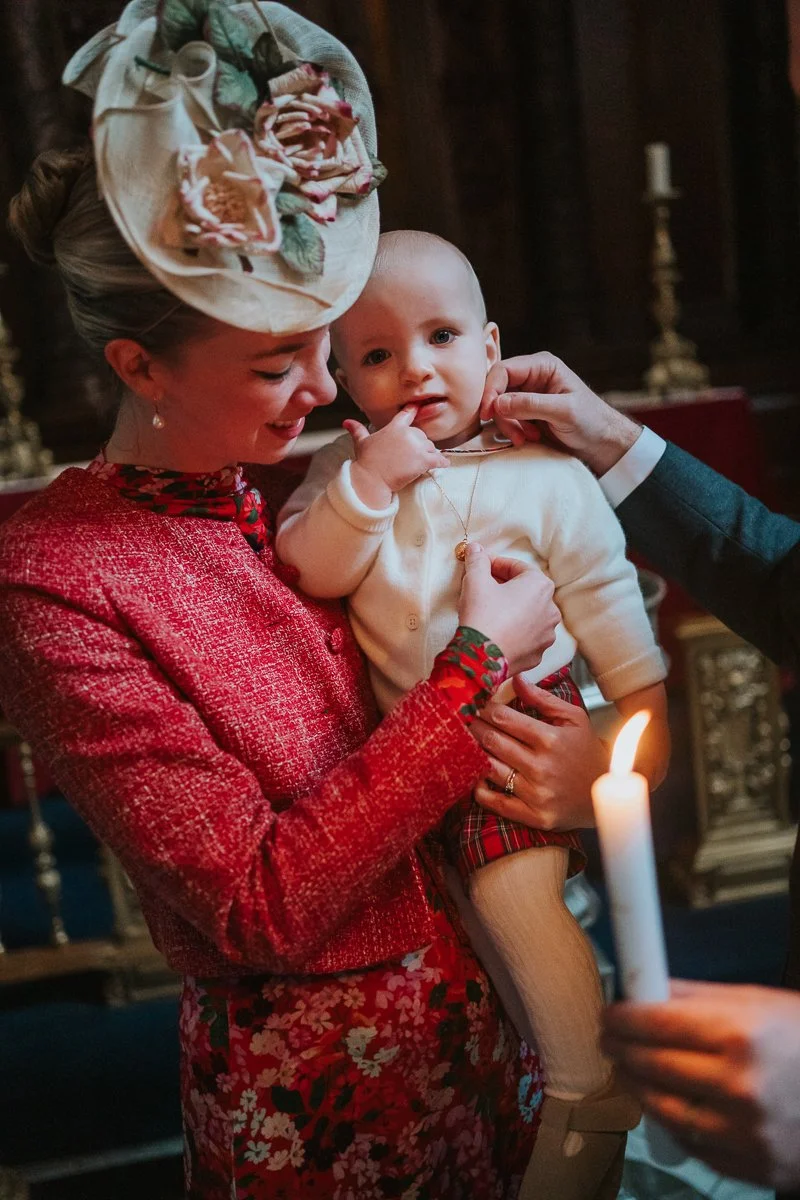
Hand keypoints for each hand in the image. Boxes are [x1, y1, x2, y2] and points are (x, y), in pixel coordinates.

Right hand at [344, 407, 448, 505]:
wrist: (371, 479)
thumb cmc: (366, 462)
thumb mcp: (361, 443)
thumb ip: (357, 430)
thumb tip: (346, 421)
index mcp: (394, 428)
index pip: (407, 414)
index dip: (414, 410)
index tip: (419, 406)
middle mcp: (408, 434)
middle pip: (422, 436)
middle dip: (419, 445)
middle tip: (411, 457)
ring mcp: (417, 447)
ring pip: (431, 448)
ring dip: (428, 455)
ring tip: (420, 464)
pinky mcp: (423, 460)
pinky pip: (439, 460)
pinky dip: (442, 463)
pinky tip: (445, 464)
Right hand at [458, 545, 558, 676]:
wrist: (480, 658)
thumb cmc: (482, 614)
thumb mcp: (475, 580)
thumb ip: (477, 560)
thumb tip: (475, 549)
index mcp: (540, 586)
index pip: (517, 567)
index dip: (496, 565)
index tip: (481, 567)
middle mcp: (551, 609)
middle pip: (525, 591)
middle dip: (505, 587)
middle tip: (483, 589)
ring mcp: (547, 635)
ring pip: (528, 615)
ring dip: (512, 611)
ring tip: (490, 613)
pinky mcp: (538, 655)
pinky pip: (526, 637)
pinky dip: (514, 632)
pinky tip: (497, 633)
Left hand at [471, 675, 606, 827]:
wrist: (608, 793)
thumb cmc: (588, 752)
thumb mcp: (574, 719)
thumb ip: (543, 699)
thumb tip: (516, 679)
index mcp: (551, 739)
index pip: (504, 719)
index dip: (485, 709)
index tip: (475, 704)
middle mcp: (542, 767)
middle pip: (493, 741)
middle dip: (474, 727)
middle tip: (462, 720)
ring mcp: (537, 794)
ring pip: (491, 769)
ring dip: (474, 754)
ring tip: (465, 743)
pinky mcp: (534, 816)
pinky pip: (497, 803)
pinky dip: (481, 790)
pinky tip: (476, 777)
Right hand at [479, 352, 640, 474]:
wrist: (602, 444)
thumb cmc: (591, 422)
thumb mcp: (563, 412)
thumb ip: (531, 405)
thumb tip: (498, 403)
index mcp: (542, 365)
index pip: (504, 370)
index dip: (491, 390)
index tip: (488, 413)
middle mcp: (531, 377)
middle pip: (497, 389)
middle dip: (501, 413)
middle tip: (515, 434)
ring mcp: (526, 395)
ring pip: (499, 407)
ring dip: (508, 426)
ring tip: (527, 439)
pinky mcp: (525, 413)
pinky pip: (505, 419)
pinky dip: (512, 431)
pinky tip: (528, 439)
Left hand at [603, 980, 799, 1189]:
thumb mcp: (756, 1002)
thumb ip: (695, 996)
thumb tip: (643, 986)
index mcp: (740, 1034)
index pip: (655, 1024)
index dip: (622, 1017)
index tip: (608, 1013)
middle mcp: (740, 1086)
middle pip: (653, 1066)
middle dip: (622, 1048)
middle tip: (610, 1037)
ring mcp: (746, 1132)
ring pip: (663, 1110)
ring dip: (638, 1086)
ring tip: (629, 1068)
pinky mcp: (752, 1166)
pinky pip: (691, 1144)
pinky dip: (672, 1121)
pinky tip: (664, 1101)